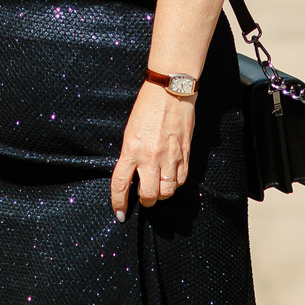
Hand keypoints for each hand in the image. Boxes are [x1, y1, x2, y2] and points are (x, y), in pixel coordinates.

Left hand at [110, 82, 193, 220]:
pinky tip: (171, 178)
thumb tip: (132, 175)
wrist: (169, 91)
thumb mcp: (130, 131)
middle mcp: (150, 157)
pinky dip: (175, 184)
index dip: (119, 203)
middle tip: (144, 198)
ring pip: (167, 192)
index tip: (120, 213)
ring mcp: (169, 157)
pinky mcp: (185, 154)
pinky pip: (181, 180)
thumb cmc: (146, 108)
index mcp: (131, 150)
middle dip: (145, 201)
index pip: (121, 184)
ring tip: (158, 188)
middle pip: (148, 195)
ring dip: (161, 194)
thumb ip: (130, 154)